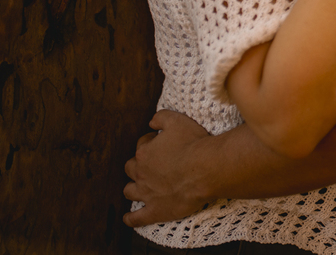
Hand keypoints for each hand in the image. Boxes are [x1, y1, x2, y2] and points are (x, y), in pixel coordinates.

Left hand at [123, 110, 212, 226]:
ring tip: (138, 187)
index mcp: (145, 153)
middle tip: (151, 164)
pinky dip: (131, 218)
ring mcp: (147, 193)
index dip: (150, 142)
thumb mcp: (178, 121)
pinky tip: (128, 218)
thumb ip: (161, 117)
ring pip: (130, 191)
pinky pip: (137, 218)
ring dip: (132, 188)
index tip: (160, 142)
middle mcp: (141, 173)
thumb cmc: (194, 144)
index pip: (142, 145)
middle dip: (138, 165)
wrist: (206, 169)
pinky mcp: (155, 210)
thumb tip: (151, 122)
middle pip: (131, 168)